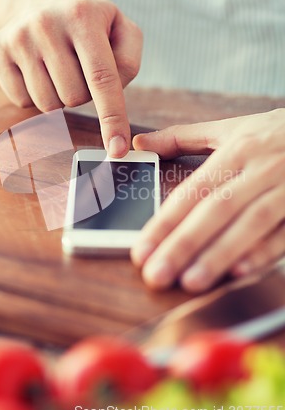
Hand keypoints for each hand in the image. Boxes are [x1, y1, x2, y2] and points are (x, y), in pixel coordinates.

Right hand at [0, 0, 141, 157]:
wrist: (39, 0)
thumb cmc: (88, 24)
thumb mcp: (120, 28)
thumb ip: (128, 61)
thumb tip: (115, 101)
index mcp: (83, 15)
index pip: (102, 77)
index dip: (112, 118)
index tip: (117, 151)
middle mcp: (46, 24)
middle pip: (74, 97)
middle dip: (84, 95)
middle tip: (80, 68)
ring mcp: (17, 38)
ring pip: (48, 105)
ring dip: (60, 97)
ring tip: (59, 68)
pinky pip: (22, 102)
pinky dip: (36, 96)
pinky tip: (38, 70)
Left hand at [131, 109, 284, 291]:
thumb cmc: (273, 133)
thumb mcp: (230, 128)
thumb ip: (181, 137)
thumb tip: (139, 144)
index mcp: (237, 149)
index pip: (194, 190)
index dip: (165, 221)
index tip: (141, 250)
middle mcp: (261, 169)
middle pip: (217, 209)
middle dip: (184, 244)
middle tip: (155, 274)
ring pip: (250, 223)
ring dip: (220, 254)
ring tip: (190, 282)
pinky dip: (264, 252)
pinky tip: (240, 273)